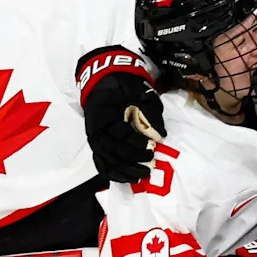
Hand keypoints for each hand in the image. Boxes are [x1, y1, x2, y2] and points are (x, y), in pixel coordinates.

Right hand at [78, 46, 165, 182]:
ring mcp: (95, 138)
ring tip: (141, 176)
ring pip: (106, 161)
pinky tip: (126, 179)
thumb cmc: (123, 84)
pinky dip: (113, 173)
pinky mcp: (98, 143)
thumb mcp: (139, 90)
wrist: (105, 77)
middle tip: (151, 163)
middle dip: (132, 160)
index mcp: (104, 114)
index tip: (152, 146)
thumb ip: (150, 111)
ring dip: (124, 171)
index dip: (135, 143)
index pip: (119, 135)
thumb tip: (161, 134)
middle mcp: (96, 129)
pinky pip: (102, 163)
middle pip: (112, 152)